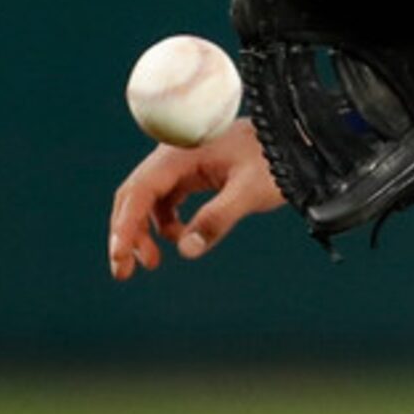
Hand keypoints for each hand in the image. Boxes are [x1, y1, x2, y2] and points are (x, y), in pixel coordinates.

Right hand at [107, 119, 284, 279]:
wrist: (294, 141)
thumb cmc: (275, 160)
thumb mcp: (250, 191)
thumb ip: (218, 218)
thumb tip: (187, 251)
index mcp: (181, 153)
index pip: (140, 190)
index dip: (126, 226)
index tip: (119, 256)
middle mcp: (174, 155)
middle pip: (135, 195)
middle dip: (126, 233)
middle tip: (123, 272)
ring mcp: (182, 164)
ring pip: (148, 200)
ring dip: (144, 231)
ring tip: (152, 262)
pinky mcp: (193, 173)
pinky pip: (167, 200)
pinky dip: (165, 223)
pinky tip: (182, 238)